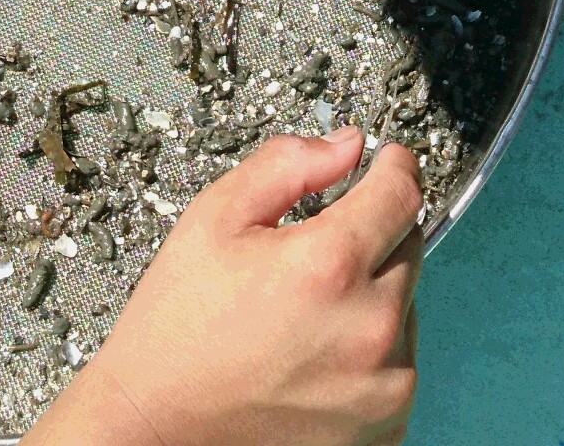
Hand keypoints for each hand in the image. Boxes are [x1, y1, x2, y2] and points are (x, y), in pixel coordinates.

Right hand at [23, 127, 423, 445]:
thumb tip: (345, 145)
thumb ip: (286, 165)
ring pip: (404, 305)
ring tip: (301, 314)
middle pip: (408, 246)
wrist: (155, 427)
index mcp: (329, 266)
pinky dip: (368, 349)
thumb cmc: (175, 331)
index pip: (402, 192)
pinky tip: (312, 353)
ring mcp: (383, 383)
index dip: (392, 166)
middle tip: (309, 254)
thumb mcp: (213, 221)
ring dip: (370, 295)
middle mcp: (368, 327)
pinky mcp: (385, 423)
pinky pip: (397, 360)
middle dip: (370, 236)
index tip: (385, 162)